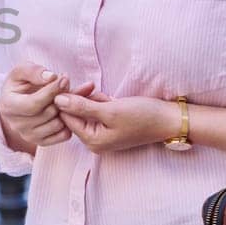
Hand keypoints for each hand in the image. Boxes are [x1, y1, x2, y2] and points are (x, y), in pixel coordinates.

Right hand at [0, 64, 93, 149]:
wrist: (17, 102)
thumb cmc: (20, 84)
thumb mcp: (21, 71)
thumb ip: (34, 71)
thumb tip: (52, 77)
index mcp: (8, 106)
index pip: (34, 103)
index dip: (52, 90)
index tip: (64, 78)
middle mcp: (16, 125)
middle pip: (48, 113)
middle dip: (61, 98)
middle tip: (66, 85)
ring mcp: (28, 136)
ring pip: (58, 124)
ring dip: (65, 110)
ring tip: (63, 97)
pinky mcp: (40, 142)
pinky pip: (63, 135)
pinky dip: (68, 122)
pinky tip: (62, 110)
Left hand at [53, 91, 175, 153]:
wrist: (169, 119)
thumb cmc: (142, 116)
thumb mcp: (110, 110)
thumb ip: (82, 106)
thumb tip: (56, 100)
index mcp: (91, 141)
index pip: (66, 118)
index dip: (65, 99)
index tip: (69, 84)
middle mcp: (94, 140)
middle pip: (74, 114)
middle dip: (81, 97)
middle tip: (91, 86)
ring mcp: (102, 133)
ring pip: (85, 109)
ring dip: (92, 98)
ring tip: (108, 96)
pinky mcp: (109, 124)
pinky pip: (96, 110)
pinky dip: (101, 101)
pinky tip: (112, 99)